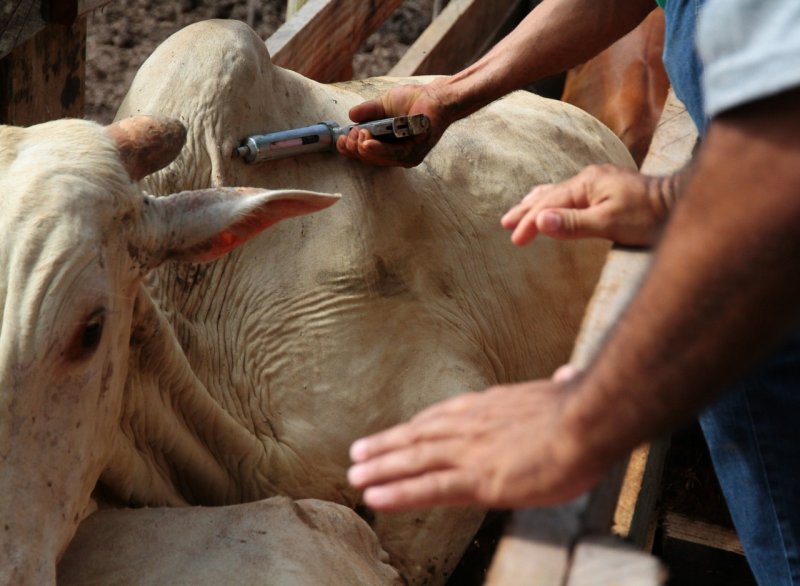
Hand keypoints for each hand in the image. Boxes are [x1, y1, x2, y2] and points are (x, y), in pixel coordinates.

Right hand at [336, 81, 450, 166]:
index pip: (364, 153)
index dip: (350, 148)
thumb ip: (369, 112)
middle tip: (350, 134)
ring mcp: (406, 157)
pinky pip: (392, 155)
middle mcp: (396, 155)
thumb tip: (350, 116)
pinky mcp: (414, 153)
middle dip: (354, 148)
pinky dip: (377, 150)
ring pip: (378, 159)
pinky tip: (366, 143)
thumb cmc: (414, 100)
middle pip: (368, 159)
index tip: (341, 138)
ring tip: (357, 136)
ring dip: (363, 148)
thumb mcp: (384, 104)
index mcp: (387, 145)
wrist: (436, 96)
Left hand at [347, 380, 603, 510]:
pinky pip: (427, 488)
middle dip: (386, 445)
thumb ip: (558, 387)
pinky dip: (397, 492)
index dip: (417, 425)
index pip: (444, 416)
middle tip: (358, 452)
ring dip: (381, 467)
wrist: (587, 421)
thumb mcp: (565, 391)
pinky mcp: (476, 479)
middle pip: (419, 436)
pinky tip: (374, 497)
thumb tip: (567, 374)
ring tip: (356, 473)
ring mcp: (469, 452)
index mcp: (490, 406)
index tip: (399, 430)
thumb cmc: (583, 411)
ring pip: (413, 460)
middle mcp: (470, 425)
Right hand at [501, 164, 678, 246]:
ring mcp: (598, 181)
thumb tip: (540, 221)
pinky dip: (554, 200)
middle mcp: (589, 178)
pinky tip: (553, 202)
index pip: (549, 205)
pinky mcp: (606, 188)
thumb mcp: (609, 223)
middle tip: (505, 223)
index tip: (515, 240)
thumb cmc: (648, 216)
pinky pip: (571, 193)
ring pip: (558, 192)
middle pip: (549, 195)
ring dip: (537, 203)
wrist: (679, 202)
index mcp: (586, 184)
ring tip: (520, 210)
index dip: (529, 223)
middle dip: (526, 210)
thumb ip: (573, 223)